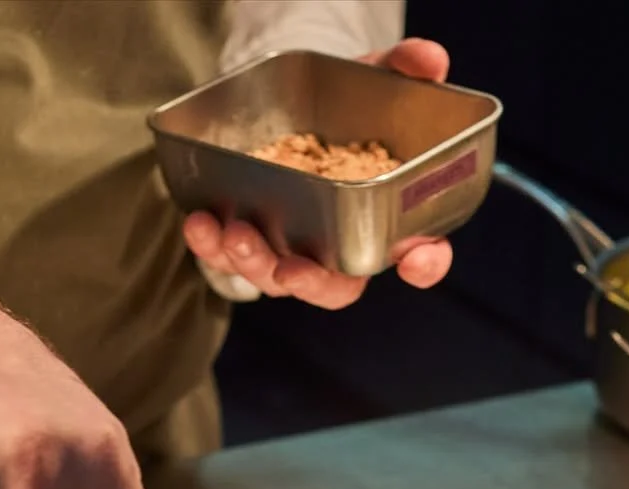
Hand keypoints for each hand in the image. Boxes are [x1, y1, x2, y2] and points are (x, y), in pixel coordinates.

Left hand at [182, 38, 453, 308]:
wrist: (292, 106)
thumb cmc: (347, 108)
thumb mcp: (375, 80)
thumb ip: (403, 69)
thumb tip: (427, 60)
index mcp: (388, 220)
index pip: (421, 255)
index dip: (425, 262)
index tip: (417, 259)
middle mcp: (341, 248)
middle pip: (336, 288)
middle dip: (312, 283)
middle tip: (291, 271)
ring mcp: (293, 252)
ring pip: (277, 279)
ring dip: (254, 264)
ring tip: (235, 234)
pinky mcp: (250, 245)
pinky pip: (229, 259)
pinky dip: (212, 246)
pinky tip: (201, 223)